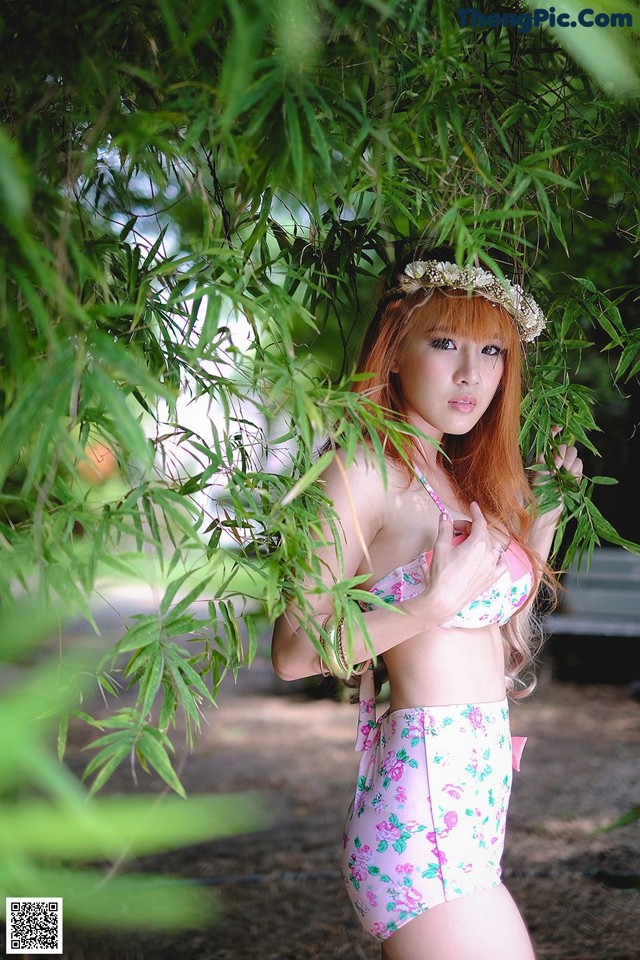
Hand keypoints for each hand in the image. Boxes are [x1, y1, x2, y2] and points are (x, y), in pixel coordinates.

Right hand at [419, 502, 507, 624]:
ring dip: (481, 540)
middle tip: (454, 529)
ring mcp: (493, 567)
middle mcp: (489, 554)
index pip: (479, 522)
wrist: (444, 599)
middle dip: (470, 527)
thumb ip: (445, 528)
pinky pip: (501, 564)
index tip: (473, 506)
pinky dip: (497, 557)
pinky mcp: (492, 579)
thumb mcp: (441, 547)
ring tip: (467, 543)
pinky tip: (491, 556)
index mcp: (478, 543)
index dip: (475, 512)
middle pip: (483, 533)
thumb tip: (445, 517)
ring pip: (492, 546)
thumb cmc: (442, 573)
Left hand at [532, 425, 582, 494]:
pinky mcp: (575, 475)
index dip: (554, 430)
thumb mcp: (538, 472)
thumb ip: (547, 458)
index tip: (560, 426)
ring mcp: (566, 467)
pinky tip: (569, 479)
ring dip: (568, 464)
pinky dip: (575, 470)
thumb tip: (559, 448)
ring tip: (560, 477)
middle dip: (562, 456)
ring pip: (573, 454)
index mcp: (542, 457)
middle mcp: (555, 460)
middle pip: (565, 446)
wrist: (546, 511)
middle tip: (555, 470)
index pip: (550, 439)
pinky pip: (579, 464)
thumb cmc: (537, 493)